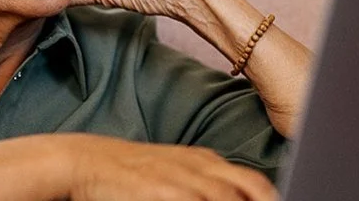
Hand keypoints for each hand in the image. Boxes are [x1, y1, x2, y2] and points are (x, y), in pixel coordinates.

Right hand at [57, 133, 276, 200]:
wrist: (86, 161)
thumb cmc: (130, 174)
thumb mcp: (175, 171)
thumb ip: (206, 184)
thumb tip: (236, 197)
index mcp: (207, 162)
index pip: (256, 184)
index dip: (272, 200)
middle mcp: (202, 170)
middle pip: (253, 192)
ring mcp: (185, 184)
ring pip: (229, 200)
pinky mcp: (166, 195)